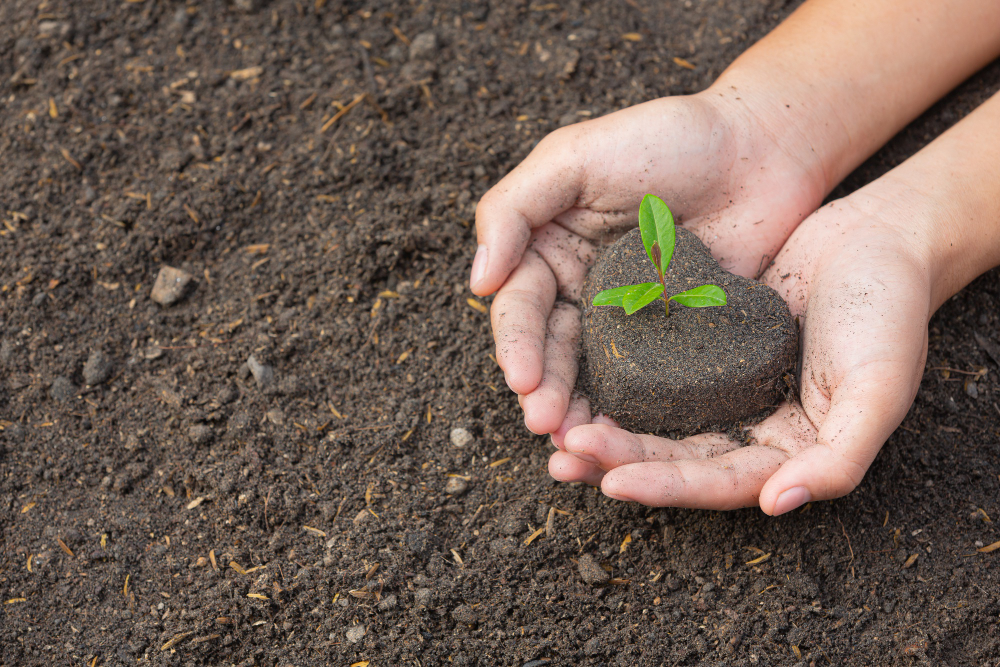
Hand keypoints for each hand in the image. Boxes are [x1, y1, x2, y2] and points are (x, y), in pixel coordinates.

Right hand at [471, 91, 826, 449]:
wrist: (761, 148)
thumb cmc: (664, 139)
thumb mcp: (575, 157)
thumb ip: (514, 208)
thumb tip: (478, 281)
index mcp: (547, 251)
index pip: (520, 306)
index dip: (517, 344)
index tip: (523, 379)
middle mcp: (581, 291)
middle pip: (551, 351)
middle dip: (544, 390)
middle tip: (546, 425)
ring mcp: (630, 321)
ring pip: (593, 376)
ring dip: (579, 411)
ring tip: (576, 445)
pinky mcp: (677, 341)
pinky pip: (650, 382)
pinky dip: (633, 411)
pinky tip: (627, 437)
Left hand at [550, 191, 932, 512]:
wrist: (876, 240)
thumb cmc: (889, 314)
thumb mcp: (879, 389)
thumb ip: (840, 457)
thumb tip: (777, 504)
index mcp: (786, 451)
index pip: (718, 482)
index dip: (666, 485)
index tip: (610, 480)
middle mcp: (746, 427)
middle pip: (673, 457)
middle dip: (617, 460)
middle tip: (562, 455)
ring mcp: (721, 387)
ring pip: (653, 417)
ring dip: (605, 425)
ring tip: (553, 427)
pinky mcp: (700, 346)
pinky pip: (651, 368)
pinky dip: (616, 375)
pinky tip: (575, 372)